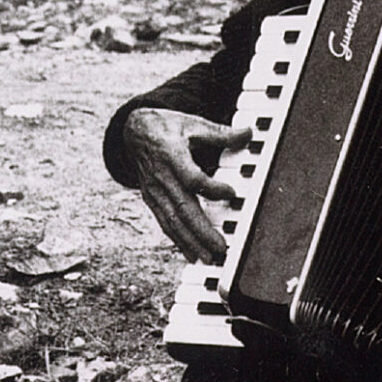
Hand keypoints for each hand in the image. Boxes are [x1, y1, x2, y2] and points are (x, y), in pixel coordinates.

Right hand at [125, 107, 253, 263]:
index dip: (211, 188)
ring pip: (173, 221)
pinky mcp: (152, 200)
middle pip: (182, 208)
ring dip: (191, 242)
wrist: (134, 132)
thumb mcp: (192, 124)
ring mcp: (154, 191)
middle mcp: (161, 177)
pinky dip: (178, 241)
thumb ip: (219, 133)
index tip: (232, 192)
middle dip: (202, 230)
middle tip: (221, 247)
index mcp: (172, 155)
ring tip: (209, 258)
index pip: (192, 178)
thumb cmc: (167, 127)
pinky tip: (192, 254)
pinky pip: (165, 223)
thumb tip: (247, 133)